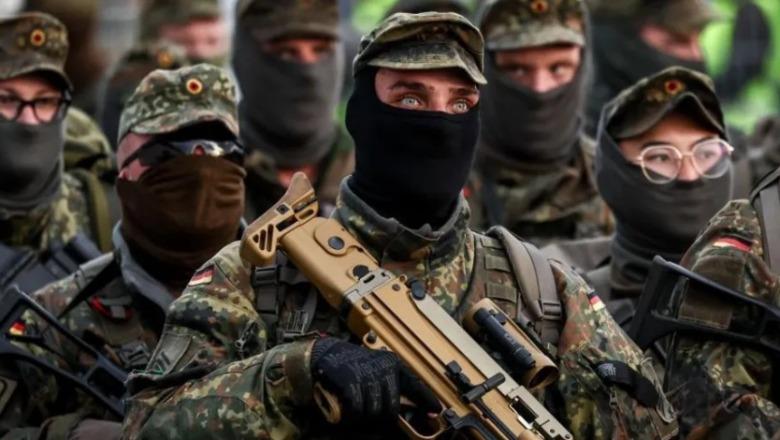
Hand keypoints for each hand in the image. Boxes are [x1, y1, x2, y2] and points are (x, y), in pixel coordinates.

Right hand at [310, 338, 439, 424]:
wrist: (326, 354)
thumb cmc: (352, 365)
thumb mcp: (375, 370)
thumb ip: (390, 387)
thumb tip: (404, 409)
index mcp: (392, 364)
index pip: (415, 384)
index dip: (426, 399)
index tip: (436, 411)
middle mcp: (384, 368)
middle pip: (392, 407)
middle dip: (380, 416)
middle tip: (369, 415)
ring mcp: (368, 373)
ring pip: (374, 410)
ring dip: (363, 416)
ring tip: (355, 408)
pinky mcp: (352, 380)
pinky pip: (358, 408)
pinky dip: (352, 414)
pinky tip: (347, 408)